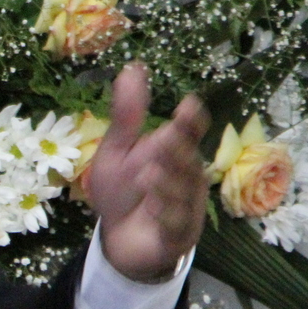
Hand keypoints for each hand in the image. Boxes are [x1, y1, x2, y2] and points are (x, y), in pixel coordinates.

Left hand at [86, 62, 210, 281]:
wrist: (119, 240)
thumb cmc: (122, 191)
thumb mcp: (117, 151)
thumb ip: (127, 115)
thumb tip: (133, 67)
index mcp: (175, 152)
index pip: (188, 133)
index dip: (190, 121)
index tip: (188, 105)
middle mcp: (187, 177)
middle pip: (188, 161)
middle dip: (177, 152)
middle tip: (163, 139)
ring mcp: (186, 206)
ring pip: (183, 193)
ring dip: (167, 184)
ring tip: (148, 173)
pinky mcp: (177, 234)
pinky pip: (177, 223)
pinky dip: (167, 214)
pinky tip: (153, 206)